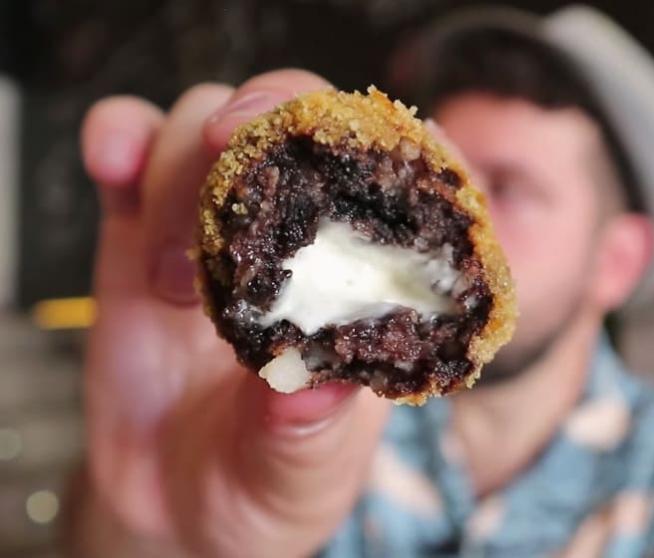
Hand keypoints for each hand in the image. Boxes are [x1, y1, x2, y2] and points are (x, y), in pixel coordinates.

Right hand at [76, 70, 389, 557]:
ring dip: (186, 169)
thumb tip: (315, 390)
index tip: (368, 161)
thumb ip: (309, 439)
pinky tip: (112, 166)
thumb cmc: (263, 483)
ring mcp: (222, 226)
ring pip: (215, 123)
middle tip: (235, 150)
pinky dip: (120, 138)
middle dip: (274, 117)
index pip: (411, 188)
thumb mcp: (298, 480)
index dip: (403, 153)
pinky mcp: (144, 228)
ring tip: (174, 284)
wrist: (170, 504)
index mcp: (368, 288)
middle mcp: (302, 241)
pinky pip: (132, 149)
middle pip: (306, 126)